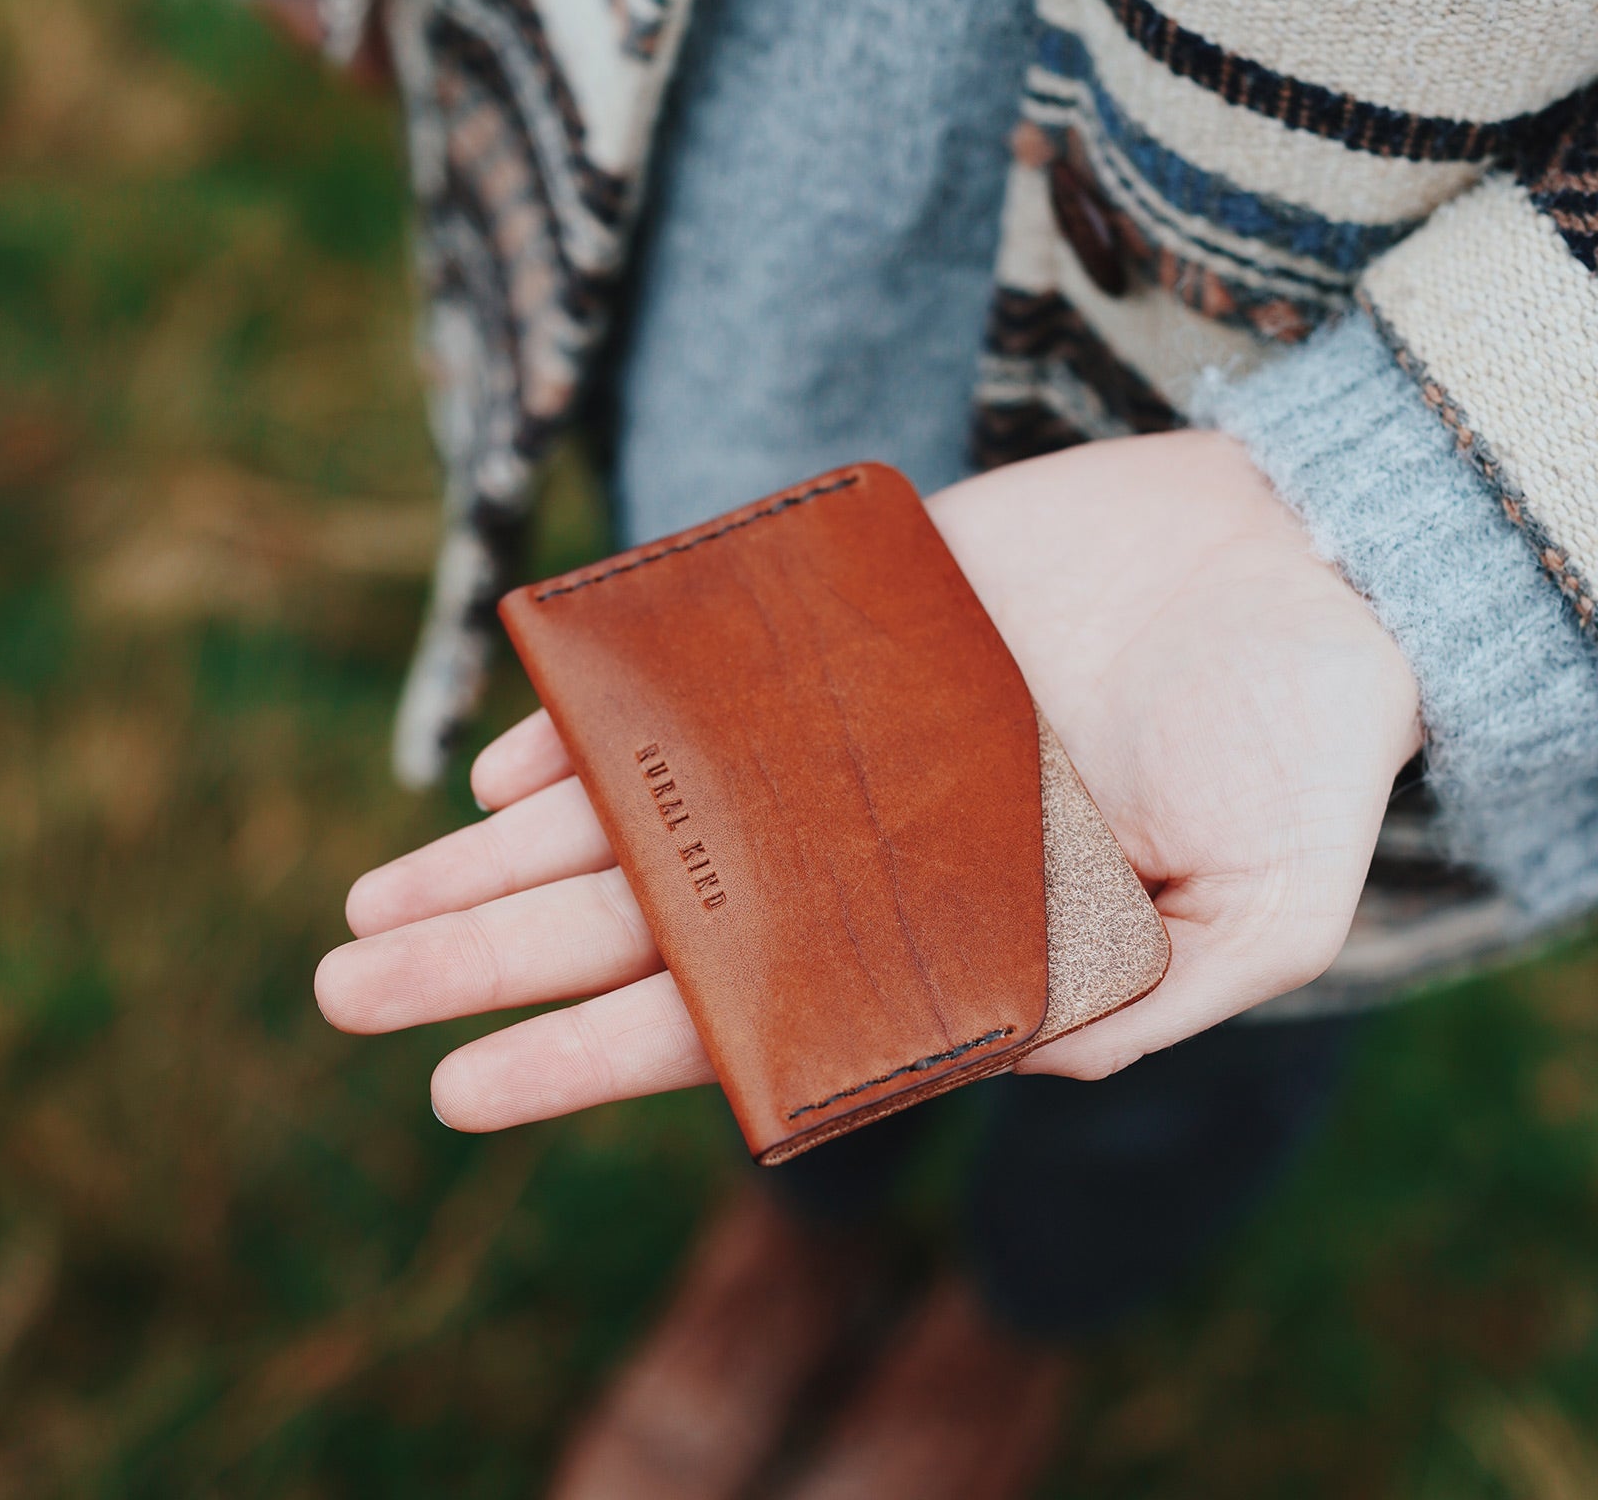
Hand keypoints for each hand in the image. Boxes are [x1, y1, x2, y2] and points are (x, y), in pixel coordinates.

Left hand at [315, 433, 1420, 1125]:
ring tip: (373, 901)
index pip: (734, 1013)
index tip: (459, 1089)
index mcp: (939, 927)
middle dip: (488, 956)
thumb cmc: (1304, 741)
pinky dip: (594, 723)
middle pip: (642, 917)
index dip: (594, 1055)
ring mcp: (839, 733)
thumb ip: (1140, 1001)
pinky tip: (505, 769)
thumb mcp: (1263, 907)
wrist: (1307, 564)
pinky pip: (687, 685)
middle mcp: (865, 840)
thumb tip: (997, 1058)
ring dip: (499, 855)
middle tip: (345, 984)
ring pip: (635, 808)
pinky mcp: (842, 627)